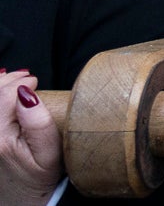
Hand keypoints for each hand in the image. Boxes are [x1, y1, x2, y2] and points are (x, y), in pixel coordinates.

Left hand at [0, 72, 61, 205]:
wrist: (18, 202)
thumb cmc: (38, 178)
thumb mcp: (50, 154)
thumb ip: (39, 123)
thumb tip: (26, 93)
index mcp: (1, 138)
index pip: (3, 96)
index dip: (19, 83)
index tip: (34, 81)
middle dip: (7, 81)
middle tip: (26, 77)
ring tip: (11, 81)